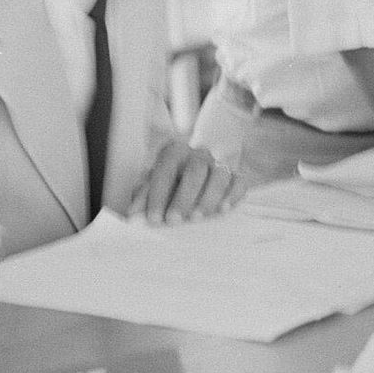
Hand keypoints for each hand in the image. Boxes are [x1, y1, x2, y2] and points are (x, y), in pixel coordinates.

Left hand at [129, 141, 244, 224]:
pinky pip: (239, 182)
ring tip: (197, 218)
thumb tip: (134, 216)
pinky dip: (233, 195)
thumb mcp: (151, 185)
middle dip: (184, 197)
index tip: (154, 219)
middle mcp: (199, 155)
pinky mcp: (235, 176)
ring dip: (208, 197)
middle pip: (195, 170)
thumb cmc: (169, 183)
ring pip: (219, 175)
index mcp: (174, 152)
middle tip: (174, 220)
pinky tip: (223, 209)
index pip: (165, 171)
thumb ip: (142, 198)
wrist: (191, 174)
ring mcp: (219, 164)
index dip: (158, 196)